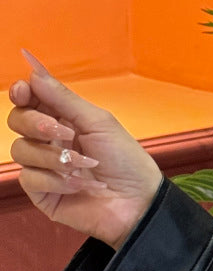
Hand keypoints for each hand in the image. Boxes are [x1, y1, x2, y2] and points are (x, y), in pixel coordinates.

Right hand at [6, 52, 163, 249]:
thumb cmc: (126, 160)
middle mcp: (49, 141)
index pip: (28, 100)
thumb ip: (63, 98)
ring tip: (83, 164)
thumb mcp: (98, 122)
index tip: (24, 91)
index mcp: (62, 119)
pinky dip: (55, 180)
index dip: (21, 93)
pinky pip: (29, 178)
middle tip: (64, 134)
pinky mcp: (43, 193)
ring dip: (53, 157)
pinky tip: (79, 184)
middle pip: (17, 121)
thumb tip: (32, 69)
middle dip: (36, 124)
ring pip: (20, 151)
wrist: (139, 201)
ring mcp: (43, 168)